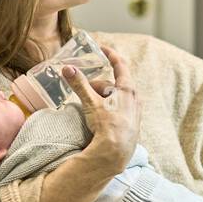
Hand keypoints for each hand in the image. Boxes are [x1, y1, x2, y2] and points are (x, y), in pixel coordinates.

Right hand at [62, 45, 140, 172]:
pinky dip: (108, 107)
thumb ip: (79, 84)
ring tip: (91, 107)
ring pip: (116, 97)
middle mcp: (135, 98)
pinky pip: (119, 109)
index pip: (120, 65)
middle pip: (114, 84)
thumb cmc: (107, 125)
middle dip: (98, 85)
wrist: (117, 152)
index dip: (111, 55)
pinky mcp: (132, 124)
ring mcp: (135, 111)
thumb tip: (67, 68)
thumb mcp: (91, 102)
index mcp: (128, 89)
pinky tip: (100, 117)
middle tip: (85, 90)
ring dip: (102, 97)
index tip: (102, 48)